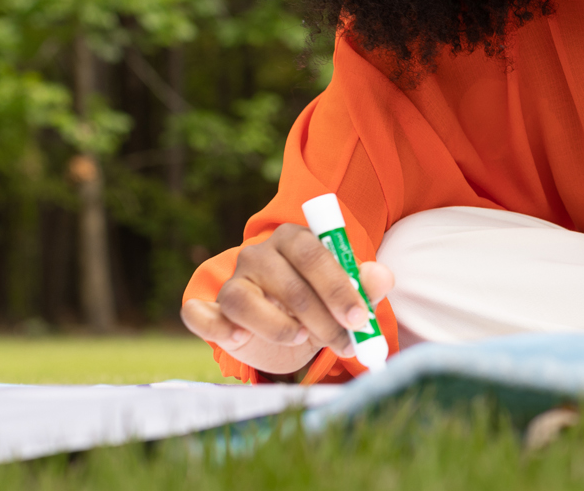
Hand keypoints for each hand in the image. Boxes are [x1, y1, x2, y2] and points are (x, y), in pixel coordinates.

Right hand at [180, 223, 395, 375]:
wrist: (281, 328)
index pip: (314, 255)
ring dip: (277, 327)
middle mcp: (259, 254)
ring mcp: (232, 280)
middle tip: (345, 344)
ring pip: (243, 300)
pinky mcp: (210, 307)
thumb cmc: (316, 304)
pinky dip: (215, 326)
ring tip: (301, 338)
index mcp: (294, 240)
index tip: (360, 318)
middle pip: (288, 284)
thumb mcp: (342, 297)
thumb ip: (364, 285)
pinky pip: (200, 314)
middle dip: (322, 319)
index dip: (338, 288)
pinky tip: (237, 338)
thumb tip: (383, 277)